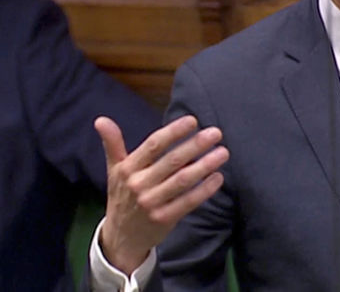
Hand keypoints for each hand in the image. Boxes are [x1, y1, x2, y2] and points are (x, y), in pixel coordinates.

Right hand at [94, 115, 229, 274]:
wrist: (120, 237)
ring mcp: (152, 203)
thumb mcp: (114, 170)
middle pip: (172, 161)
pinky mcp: (164, 219)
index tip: (193, 120)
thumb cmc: (122, 196)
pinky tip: (218, 177)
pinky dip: (204, 189)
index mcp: (128, 169)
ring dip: (205, 165)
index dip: (173, 132)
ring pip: (183, 181)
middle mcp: (139, 185)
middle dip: (195, 145)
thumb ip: (112, 143)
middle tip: (216, 133)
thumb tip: (100, 119)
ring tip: (223, 152)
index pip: (153, 145)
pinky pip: (188, 201)